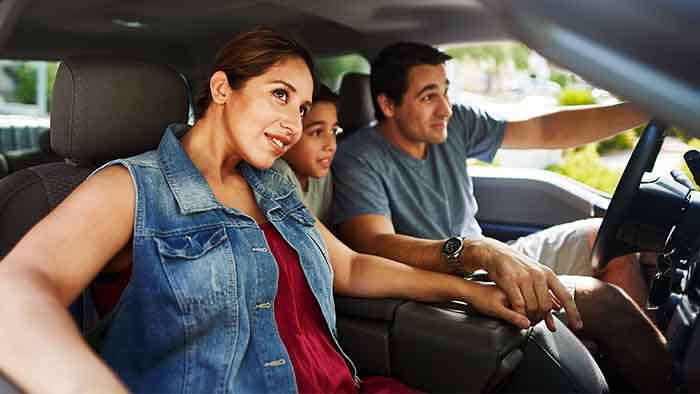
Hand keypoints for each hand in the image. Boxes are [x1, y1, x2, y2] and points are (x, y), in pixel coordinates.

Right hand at [461, 237, 582, 330]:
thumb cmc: (517, 267)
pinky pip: (518, 304)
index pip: (565, 295)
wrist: (496, 253)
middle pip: (546, 305)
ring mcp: (524, 277)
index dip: (573, 312)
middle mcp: (538, 275)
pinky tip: (518, 315)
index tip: (578, 326)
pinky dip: (519, 313)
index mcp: (548, 274)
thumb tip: (558, 309)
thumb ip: (546, 292)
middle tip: (536, 323)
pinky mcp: (510, 281)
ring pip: (533, 306)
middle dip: (542, 318)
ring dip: (530, 317)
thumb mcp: (535, 276)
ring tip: (526, 319)